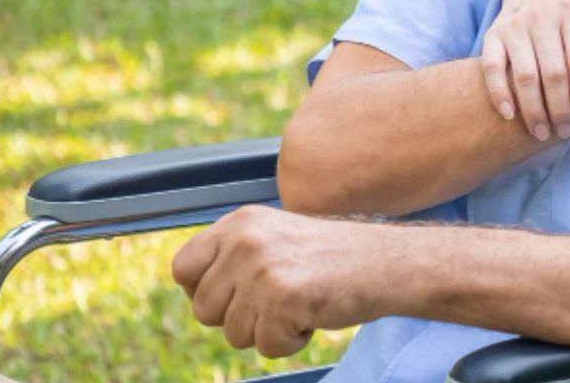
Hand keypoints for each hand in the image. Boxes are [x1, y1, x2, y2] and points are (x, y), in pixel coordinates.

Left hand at [171, 205, 388, 357]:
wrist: (386, 262)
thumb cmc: (333, 257)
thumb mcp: (275, 238)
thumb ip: (234, 256)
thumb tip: (193, 291)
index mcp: (239, 222)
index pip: (182, 268)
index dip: (202, 292)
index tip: (232, 297)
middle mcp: (245, 241)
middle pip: (203, 309)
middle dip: (238, 318)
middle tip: (278, 302)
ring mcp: (262, 270)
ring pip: (233, 334)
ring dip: (267, 331)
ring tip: (300, 304)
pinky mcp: (282, 299)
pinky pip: (266, 347)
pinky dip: (291, 342)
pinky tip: (312, 316)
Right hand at [481, 0, 569, 141]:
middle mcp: (541, 16)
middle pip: (553, 72)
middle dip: (560, 108)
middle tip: (565, 130)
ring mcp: (515, 27)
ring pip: (524, 75)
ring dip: (534, 109)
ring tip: (543, 132)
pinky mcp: (493, 35)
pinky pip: (492, 68)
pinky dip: (499, 93)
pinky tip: (510, 115)